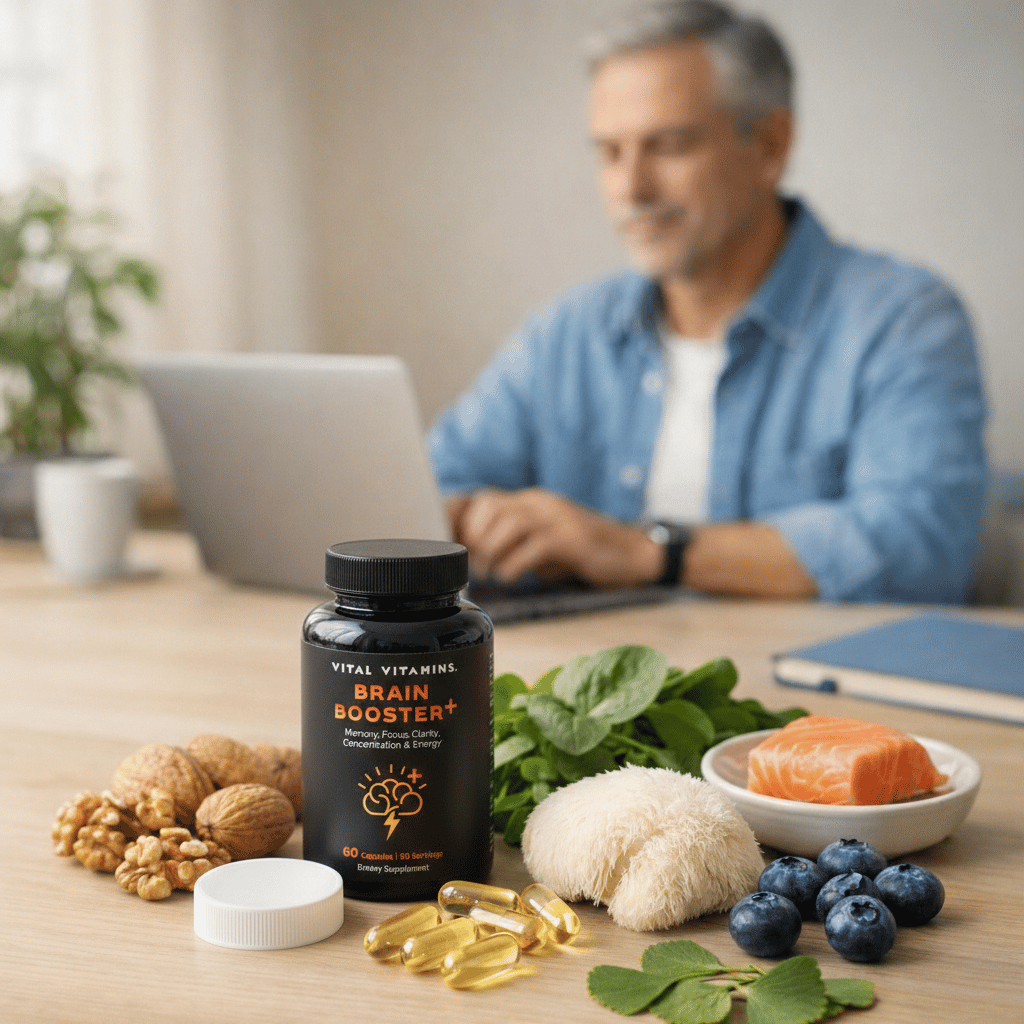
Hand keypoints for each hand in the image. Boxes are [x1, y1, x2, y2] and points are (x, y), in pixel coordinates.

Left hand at [446, 488, 662, 588]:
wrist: (632, 553)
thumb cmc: (583, 552)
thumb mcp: (543, 540)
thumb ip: (515, 541)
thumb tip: (476, 556)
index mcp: (530, 501)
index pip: (482, 498)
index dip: (459, 517)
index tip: (446, 541)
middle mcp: (540, 503)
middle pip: (489, 505)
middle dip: (473, 536)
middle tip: (474, 563)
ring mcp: (557, 517)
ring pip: (507, 522)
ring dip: (491, 551)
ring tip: (490, 572)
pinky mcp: (571, 537)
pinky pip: (532, 546)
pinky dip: (514, 564)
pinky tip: (510, 577)